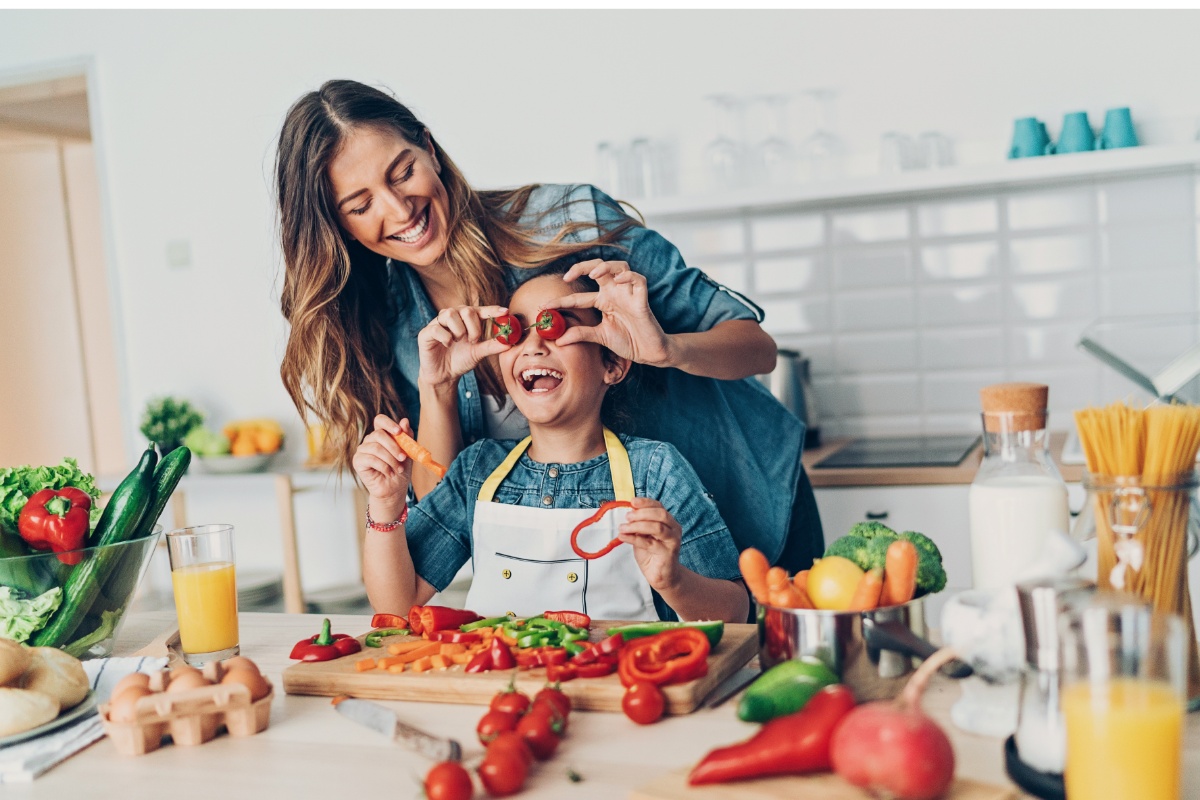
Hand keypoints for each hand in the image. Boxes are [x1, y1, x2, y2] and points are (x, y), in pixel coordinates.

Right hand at [352, 415, 413, 518]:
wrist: (394, 489)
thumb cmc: (400, 470)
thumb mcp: (408, 452)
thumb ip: (406, 437)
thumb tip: (404, 421)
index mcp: (382, 435)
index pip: (380, 420)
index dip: (389, 424)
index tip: (399, 432)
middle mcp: (370, 440)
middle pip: (379, 434)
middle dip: (394, 447)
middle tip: (403, 458)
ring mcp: (362, 450)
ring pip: (376, 448)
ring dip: (391, 460)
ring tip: (398, 469)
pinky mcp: (358, 461)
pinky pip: (371, 459)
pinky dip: (384, 467)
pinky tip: (389, 473)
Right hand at [417, 305, 511, 386]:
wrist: (444, 375)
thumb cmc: (461, 359)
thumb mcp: (478, 353)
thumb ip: (492, 346)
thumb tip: (509, 343)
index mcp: (466, 319)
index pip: (480, 310)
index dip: (492, 310)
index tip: (505, 312)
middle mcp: (453, 316)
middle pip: (467, 310)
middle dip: (474, 327)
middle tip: (473, 341)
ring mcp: (438, 323)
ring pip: (450, 314)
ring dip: (459, 330)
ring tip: (458, 342)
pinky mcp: (426, 332)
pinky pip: (437, 328)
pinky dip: (445, 338)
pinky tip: (447, 345)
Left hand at [542, 260, 673, 367]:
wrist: (649, 352)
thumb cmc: (628, 341)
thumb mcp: (600, 337)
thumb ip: (581, 334)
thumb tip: (558, 340)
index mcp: (603, 301)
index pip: (579, 297)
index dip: (561, 300)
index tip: (544, 306)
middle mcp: (614, 293)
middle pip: (599, 268)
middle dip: (582, 267)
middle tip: (568, 276)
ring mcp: (628, 294)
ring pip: (619, 267)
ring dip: (606, 266)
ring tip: (595, 273)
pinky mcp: (642, 299)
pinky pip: (638, 280)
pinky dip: (629, 276)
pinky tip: (619, 280)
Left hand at [617, 497, 682, 591]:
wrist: (662, 575)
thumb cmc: (652, 554)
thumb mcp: (643, 535)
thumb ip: (639, 524)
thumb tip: (627, 513)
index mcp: (668, 521)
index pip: (658, 506)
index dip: (645, 502)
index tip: (632, 502)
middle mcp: (674, 529)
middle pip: (661, 514)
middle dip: (642, 513)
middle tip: (627, 517)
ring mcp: (673, 541)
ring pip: (657, 527)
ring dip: (637, 526)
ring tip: (623, 528)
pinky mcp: (668, 553)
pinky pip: (650, 543)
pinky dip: (634, 538)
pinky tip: (623, 537)